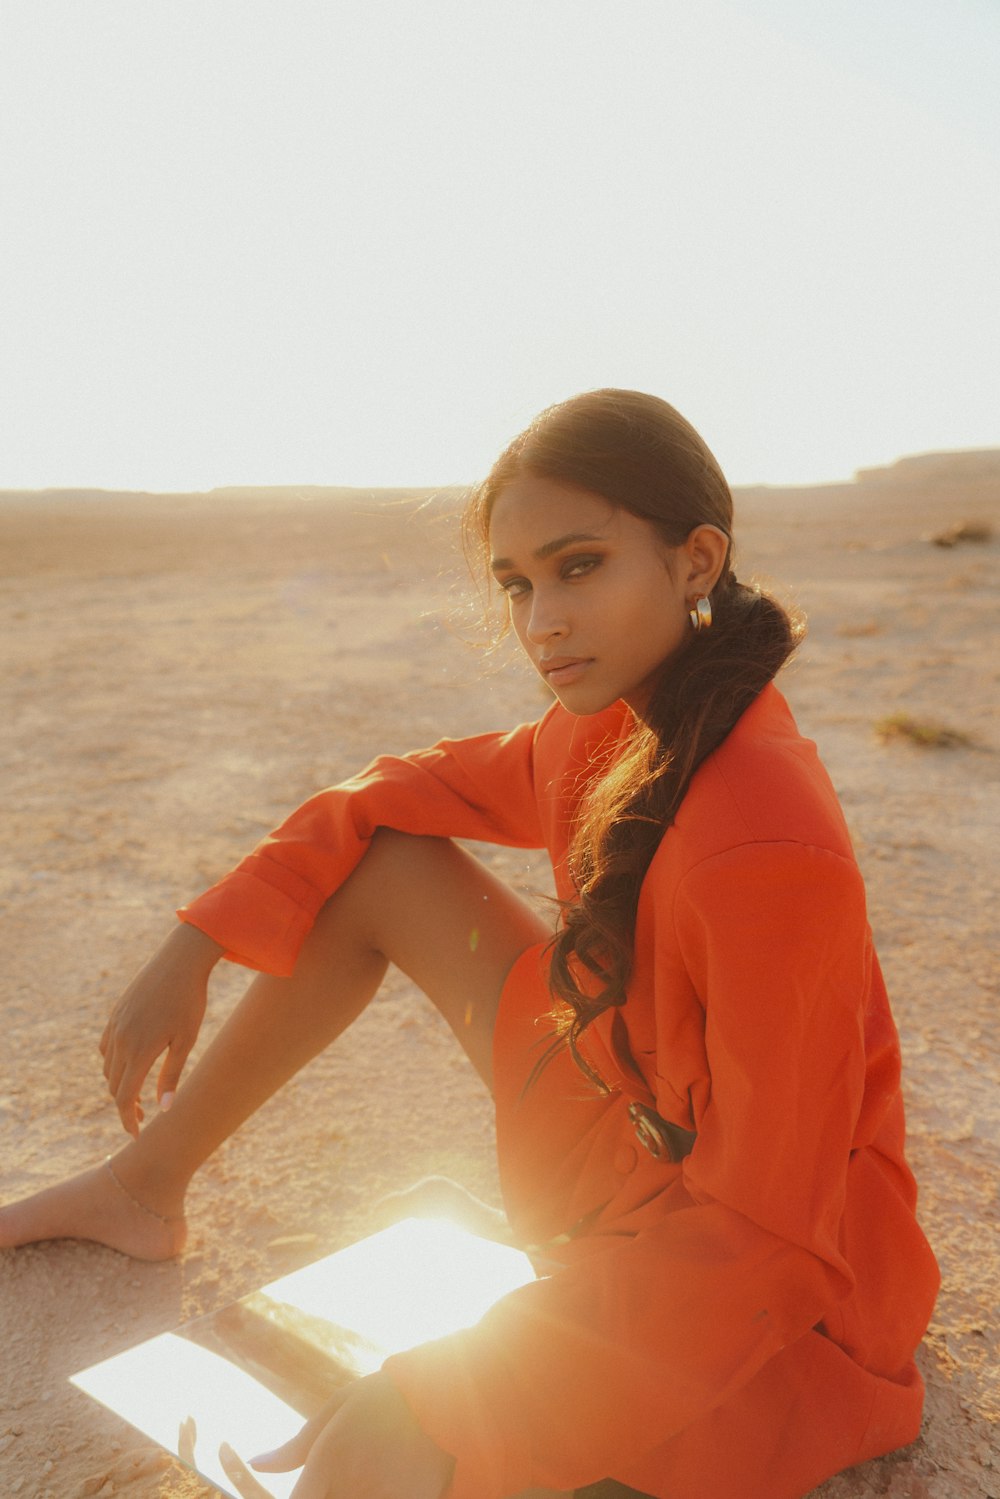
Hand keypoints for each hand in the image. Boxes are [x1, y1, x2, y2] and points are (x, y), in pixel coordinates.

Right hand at [99, 923, 222, 1135]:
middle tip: (144, 1114)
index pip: (124, 1098)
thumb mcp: (186, 1040)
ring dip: (119, 1084)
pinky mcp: (115, 1014)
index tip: (137, 1135)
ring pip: (107, 1068)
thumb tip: (163, 1111)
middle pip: (114, 1086)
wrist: (180, 961)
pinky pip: (105, 1047)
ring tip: (139, 1091)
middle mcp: (121, 1040)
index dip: (128, 1120)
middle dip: (125, 1105)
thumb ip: (171, 1076)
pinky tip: (129, 1064)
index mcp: (139, 1051)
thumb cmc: (190, 1001)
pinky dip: (112, 1062)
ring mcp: (115, 1026)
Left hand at [251, 1371, 453, 1498]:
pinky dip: (376, 1494)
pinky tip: (385, 1477)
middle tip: (339, 1477)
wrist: (445, 1397)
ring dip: (348, 1495)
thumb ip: (295, 1447)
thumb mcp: (338, 1409)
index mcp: (327, 1463)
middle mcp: (349, 1489)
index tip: (310, 1489)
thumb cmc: (385, 1397)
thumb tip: (256, 1463)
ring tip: (369, 1469)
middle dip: (326, 1495)